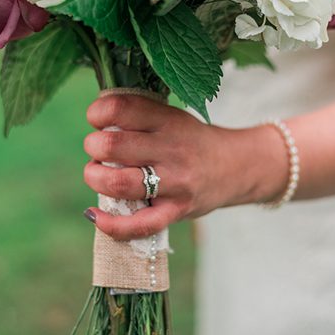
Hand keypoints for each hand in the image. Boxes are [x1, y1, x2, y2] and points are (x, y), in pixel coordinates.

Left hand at [81, 93, 288, 238]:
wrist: (241, 167)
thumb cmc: (192, 140)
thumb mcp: (171, 116)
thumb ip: (137, 114)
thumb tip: (96, 112)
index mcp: (168, 121)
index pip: (119, 109)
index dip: (97, 114)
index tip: (98, 120)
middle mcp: (172, 150)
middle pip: (111, 146)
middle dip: (93, 146)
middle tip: (98, 149)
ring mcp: (175, 183)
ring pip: (118, 183)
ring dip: (95, 177)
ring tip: (98, 173)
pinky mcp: (177, 211)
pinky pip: (139, 225)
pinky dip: (111, 224)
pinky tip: (95, 215)